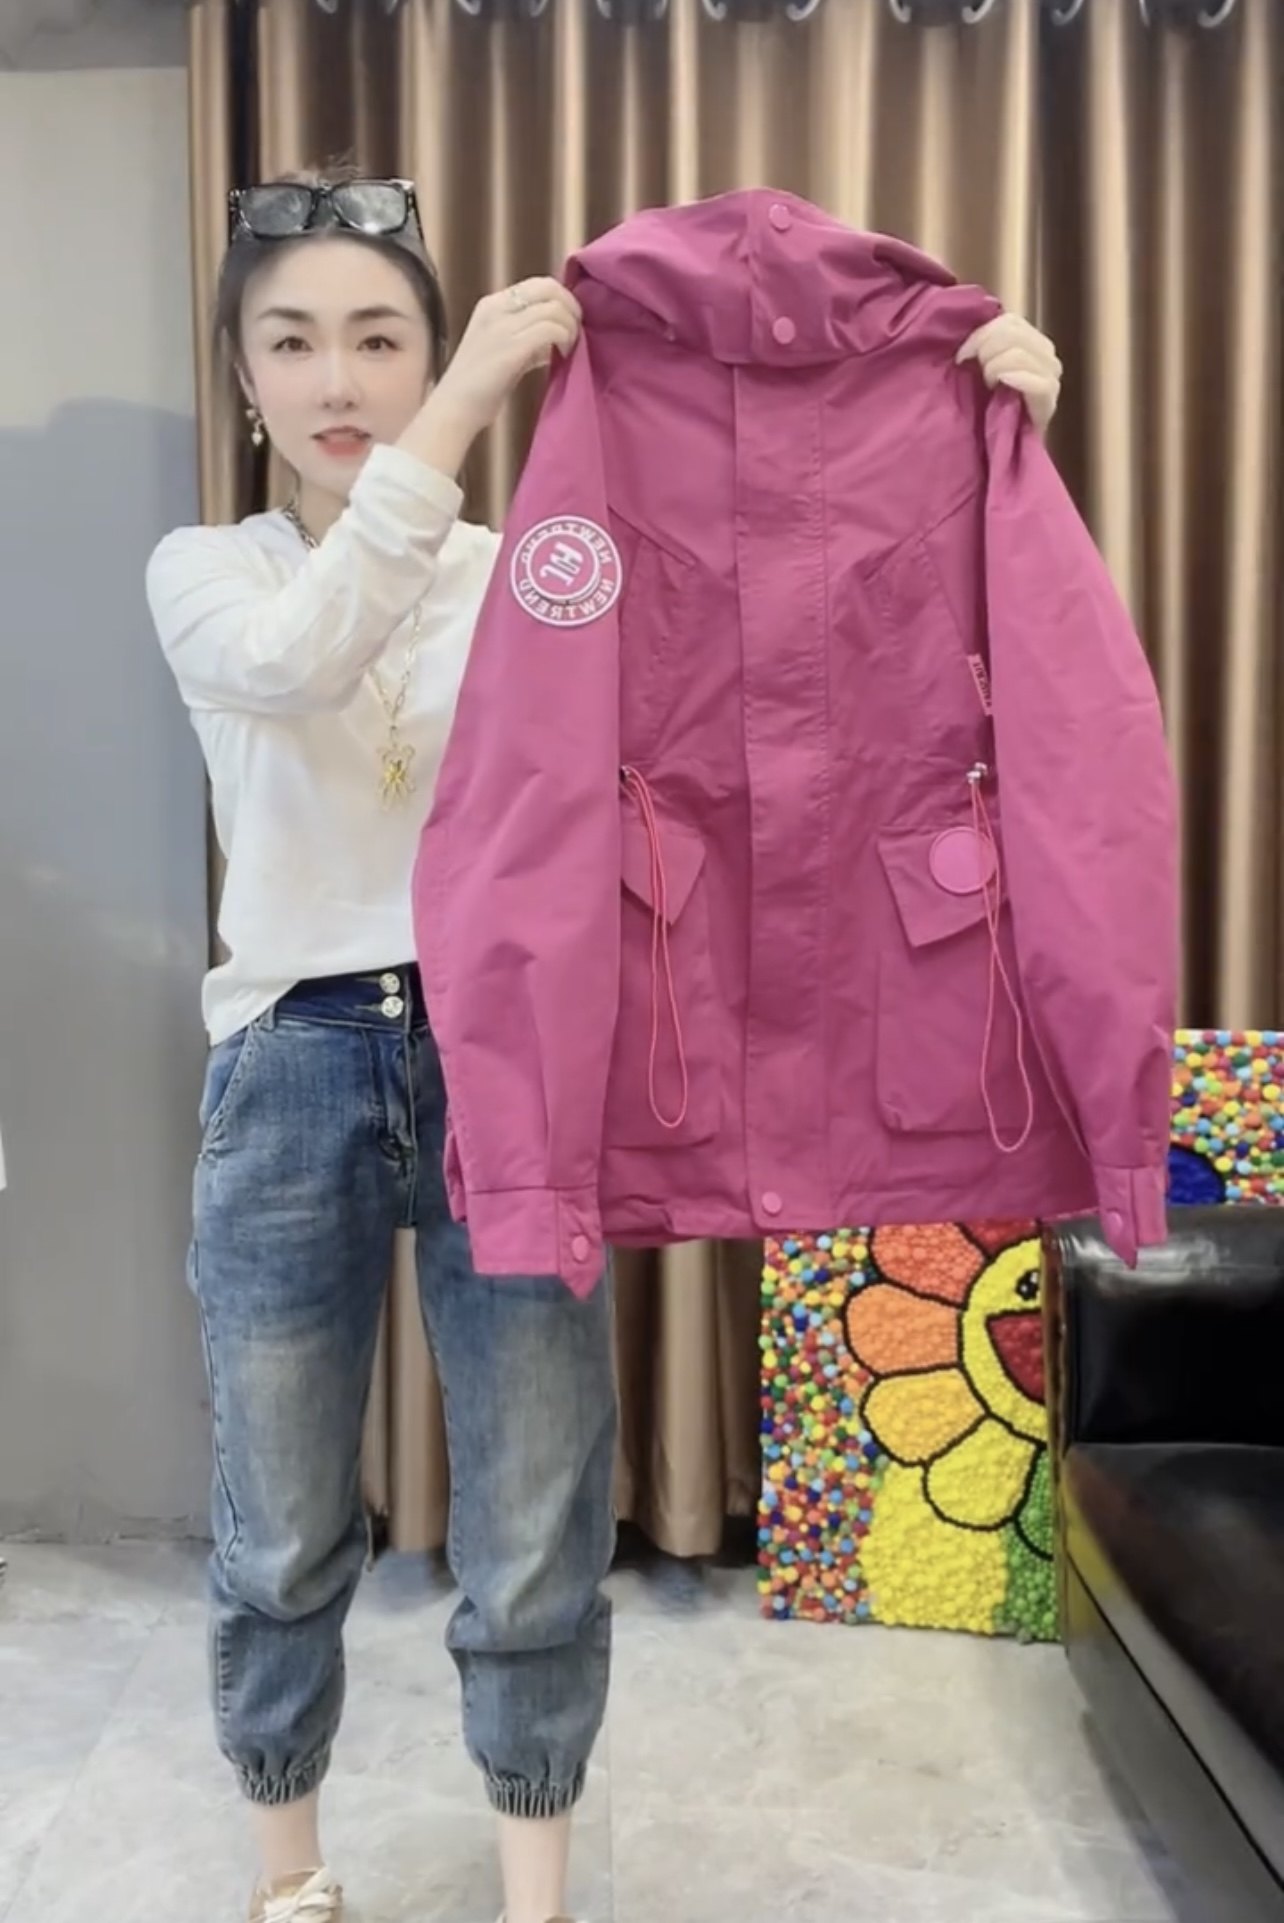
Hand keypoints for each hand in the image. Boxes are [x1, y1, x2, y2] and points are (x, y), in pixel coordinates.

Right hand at [434, 278, 581, 434]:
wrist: (453, 410)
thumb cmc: (477, 388)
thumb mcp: (501, 351)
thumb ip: (526, 338)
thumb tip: (557, 334)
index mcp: (491, 305)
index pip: (537, 284)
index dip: (562, 298)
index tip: (570, 321)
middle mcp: (496, 308)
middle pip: (548, 287)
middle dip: (571, 306)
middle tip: (576, 331)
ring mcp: (502, 326)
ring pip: (553, 308)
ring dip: (570, 327)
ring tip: (570, 348)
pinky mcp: (512, 347)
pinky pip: (551, 328)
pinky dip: (565, 339)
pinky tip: (565, 356)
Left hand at [957, 313, 1062, 436]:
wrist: (997, 451)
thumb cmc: (983, 408)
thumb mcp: (980, 367)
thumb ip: (982, 342)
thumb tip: (972, 321)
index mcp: (1030, 341)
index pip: (1009, 320)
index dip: (980, 333)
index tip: (960, 357)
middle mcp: (1046, 355)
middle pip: (1012, 332)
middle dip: (985, 350)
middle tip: (976, 375)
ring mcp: (1051, 377)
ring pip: (1019, 353)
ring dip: (995, 368)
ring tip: (988, 387)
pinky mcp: (1050, 401)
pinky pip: (1036, 381)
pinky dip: (1014, 380)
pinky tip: (1000, 387)